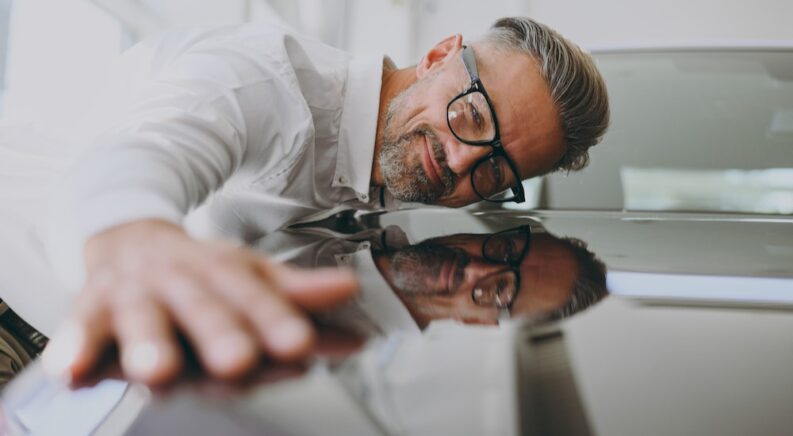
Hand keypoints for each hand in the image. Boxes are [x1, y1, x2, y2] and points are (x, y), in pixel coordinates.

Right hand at [42, 219, 357, 384]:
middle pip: (203, 308)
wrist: (133, 239)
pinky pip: (80, 331)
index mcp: (225, 273)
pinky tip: (72, 373)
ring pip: (143, 319)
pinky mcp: (89, 310)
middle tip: (239, 362)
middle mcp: (182, 282)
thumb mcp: (251, 277)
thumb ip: (297, 294)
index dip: (277, 319)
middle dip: (220, 334)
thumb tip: (352, 294)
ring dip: (149, 345)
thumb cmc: (202, 272)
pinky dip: (74, 350)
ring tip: (159, 372)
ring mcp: (135, 295)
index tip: (301, 343)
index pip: (255, 297)